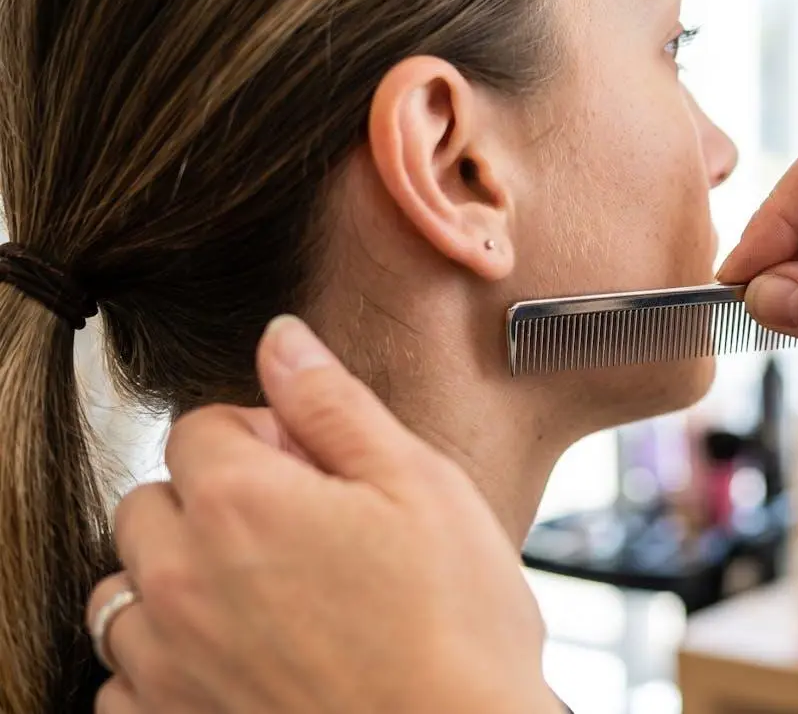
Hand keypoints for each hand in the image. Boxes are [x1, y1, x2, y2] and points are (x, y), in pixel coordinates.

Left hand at [90, 317, 555, 713]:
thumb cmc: (457, 628)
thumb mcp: (420, 486)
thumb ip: (335, 406)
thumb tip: (281, 339)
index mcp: (241, 502)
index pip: (198, 428)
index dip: (260, 437)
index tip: (309, 470)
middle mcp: (182, 579)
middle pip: (149, 505)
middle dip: (208, 504)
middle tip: (294, 534)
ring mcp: (167, 662)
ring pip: (124, 593)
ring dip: (176, 584)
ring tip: (262, 603)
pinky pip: (120, 685)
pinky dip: (160, 668)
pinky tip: (232, 664)